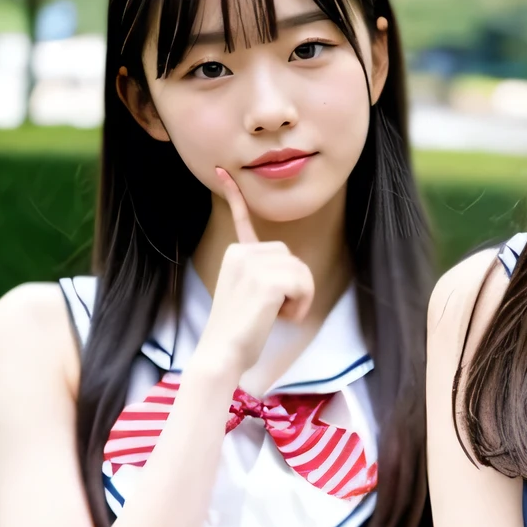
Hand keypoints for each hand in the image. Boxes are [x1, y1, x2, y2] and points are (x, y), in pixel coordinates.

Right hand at [196, 165, 314, 378]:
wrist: (222, 354)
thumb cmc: (239, 332)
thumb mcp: (248, 295)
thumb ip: (262, 276)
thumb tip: (287, 272)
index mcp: (235, 253)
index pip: (242, 220)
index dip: (235, 196)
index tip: (223, 172)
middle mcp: (241, 253)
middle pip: (290, 256)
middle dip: (294, 285)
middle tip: (273, 309)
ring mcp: (253, 265)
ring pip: (301, 270)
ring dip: (299, 298)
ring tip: (275, 315)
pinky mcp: (266, 280)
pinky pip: (304, 284)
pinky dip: (301, 305)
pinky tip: (280, 317)